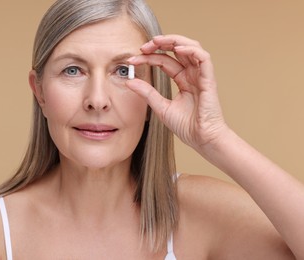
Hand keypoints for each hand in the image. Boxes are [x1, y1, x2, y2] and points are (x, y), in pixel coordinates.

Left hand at [126, 34, 227, 150]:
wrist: (202, 139)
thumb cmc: (187, 126)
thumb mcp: (160, 107)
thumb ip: (147, 93)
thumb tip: (129, 81)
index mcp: (183, 80)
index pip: (165, 61)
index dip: (149, 58)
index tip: (132, 60)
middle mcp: (192, 75)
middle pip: (178, 50)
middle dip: (160, 44)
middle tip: (143, 46)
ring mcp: (201, 76)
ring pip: (191, 48)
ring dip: (174, 41)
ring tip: (157, 41)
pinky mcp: (209, 79)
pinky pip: (203, 58)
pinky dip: (191, 50)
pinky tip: (176, 49)